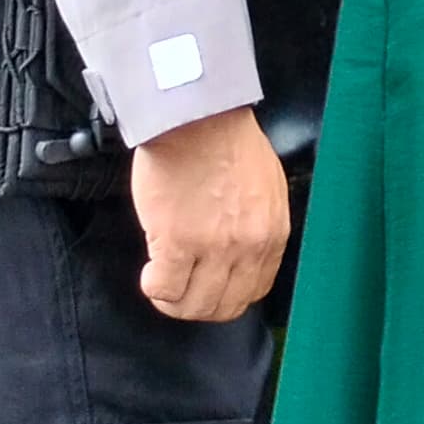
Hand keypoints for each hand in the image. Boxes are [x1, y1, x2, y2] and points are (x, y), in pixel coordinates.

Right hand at [130, 106, 291, 322]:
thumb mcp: (265, 188)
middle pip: (224, 306)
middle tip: (181, 289)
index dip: (227, 295)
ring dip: (174, 302)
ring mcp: (214, 247)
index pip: (254, 290)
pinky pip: (165, 288)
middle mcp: (249, 247)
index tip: (209, 284)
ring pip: (193, 305)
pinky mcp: (178, 242)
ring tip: (163, 283)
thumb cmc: (226, 142)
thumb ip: (257, 225)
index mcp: (272, 234)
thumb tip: (240, 253)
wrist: (197, 118)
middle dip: (199, 304)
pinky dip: (154, 287)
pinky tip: (151, 273)